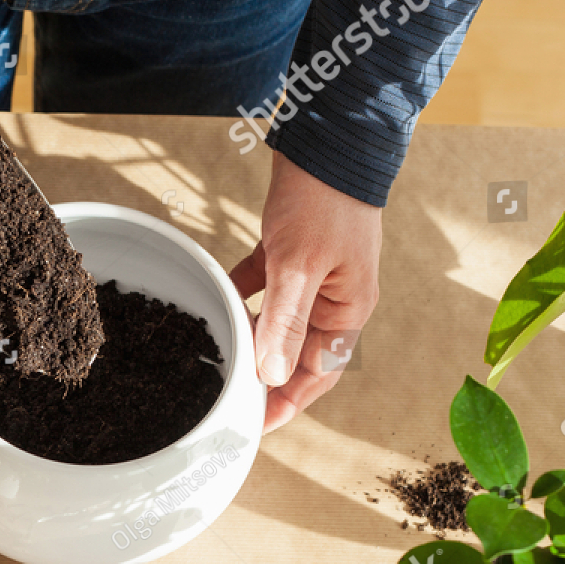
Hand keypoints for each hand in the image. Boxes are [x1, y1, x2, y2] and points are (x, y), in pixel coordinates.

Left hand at [230, 150, 382, 432]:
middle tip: (230, 401)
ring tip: (221, 363)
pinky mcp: (290, 250)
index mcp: (347, 310)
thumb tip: (271, 375)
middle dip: (266, 378)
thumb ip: (284, 321)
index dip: (288, 402)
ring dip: (253, 340)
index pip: (317, 372)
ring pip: (278, 322)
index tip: (254, 425)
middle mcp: (333, 298)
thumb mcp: (299, 265)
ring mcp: (312, 274)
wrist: (329, 138)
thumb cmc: (325, 200)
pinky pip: (262, 286)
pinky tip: (216, 305)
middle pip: (296, 352)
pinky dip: (241, 297)